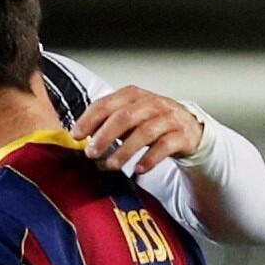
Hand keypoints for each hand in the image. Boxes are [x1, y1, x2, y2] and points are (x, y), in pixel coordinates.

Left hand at [72, 87, 201, 175]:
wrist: (188, 128)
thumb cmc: (149, 122)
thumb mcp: (127, 117)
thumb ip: (104, 122)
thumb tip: (76, 137)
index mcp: (132, 95)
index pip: (107, 103)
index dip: (89, 119)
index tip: (76, 135)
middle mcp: (152, 103)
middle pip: (125, 117)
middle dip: (104, 136)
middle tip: (90, 153)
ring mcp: (169, 118)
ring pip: (145, 132)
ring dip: (125, 150)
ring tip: (110, 165)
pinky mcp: (182, 135)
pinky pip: (166, 146)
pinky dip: (150, 158)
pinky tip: (138, 169)